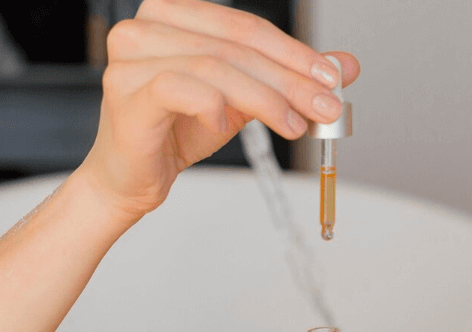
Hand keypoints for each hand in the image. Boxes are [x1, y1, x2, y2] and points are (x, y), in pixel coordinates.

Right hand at [78, 0, 358, 219]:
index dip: (293, 52)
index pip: (246, 26)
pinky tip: (228, 126)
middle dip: (289, 79)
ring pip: (216, 67)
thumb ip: (289, 77)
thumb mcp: (246, 98)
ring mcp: (130, 56)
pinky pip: (182, 89)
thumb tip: (346, 65)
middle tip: (325, 105)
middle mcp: (146, 26)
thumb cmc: (180, 129)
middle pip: (236, 46)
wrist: (134, 175)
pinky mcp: (126, 91)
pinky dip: (216, 107)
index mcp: (175, 14)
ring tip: (295, 125)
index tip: (332, 78)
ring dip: (266, 98)